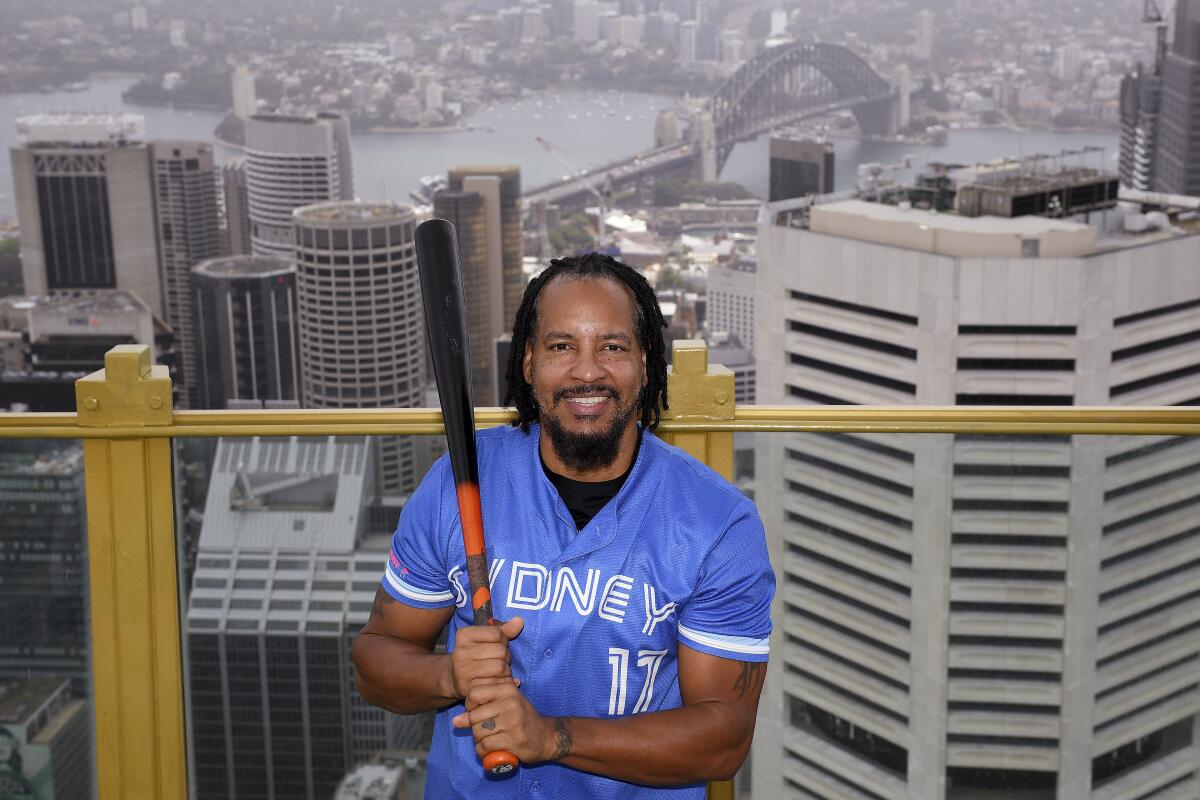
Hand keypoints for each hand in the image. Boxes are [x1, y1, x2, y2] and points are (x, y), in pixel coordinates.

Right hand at [447, 617, 523, 699]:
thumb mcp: (485, 639)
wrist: (456, 678)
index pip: (496, 633)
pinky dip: (503, 682)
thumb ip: (503, 630)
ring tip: (500, 671)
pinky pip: (497, 683)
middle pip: (500, 651)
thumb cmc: (475, 654)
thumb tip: (519, 621)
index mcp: (464, 635)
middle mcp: (461, 652)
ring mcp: (464, 670)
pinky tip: (498, 681)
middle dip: (506, 656)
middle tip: (500, 660)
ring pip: (500, 667)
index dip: (503, 639)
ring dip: (506, 670)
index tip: (498, 645)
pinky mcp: (470, 687)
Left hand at [451, 679, 565, 763]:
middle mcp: (510, 701)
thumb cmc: (521, 718)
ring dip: (478, 740)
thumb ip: (479, 709)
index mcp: (507, 688)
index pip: (473, 693)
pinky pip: (485, 746)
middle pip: (474, 716)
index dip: (470, 705)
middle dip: (474, 727)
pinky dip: (482, 751)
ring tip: (488, 740)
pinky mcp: (513, 740)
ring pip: (478, 732)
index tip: (478, 712)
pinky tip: (489, 750)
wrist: (546, 736)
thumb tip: (455, 721)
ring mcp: (512, 721)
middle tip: (485, 730)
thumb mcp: (503, 706)